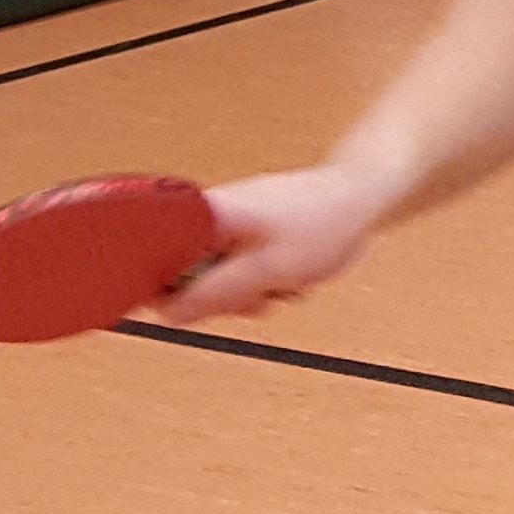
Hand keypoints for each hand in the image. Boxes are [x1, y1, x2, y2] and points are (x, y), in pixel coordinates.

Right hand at [158, 159, 397, 322]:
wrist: (361, 198)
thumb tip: (168, 315)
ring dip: (241, 294)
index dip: (156, 287)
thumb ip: (217, 293)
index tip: (177, 309)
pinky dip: (255, 284)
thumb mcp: (268, 270)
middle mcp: (209, 215)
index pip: (152, 253)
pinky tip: (281, 282)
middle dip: (215, 297)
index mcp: (206, 213)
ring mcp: (228, 224)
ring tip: (276, 288)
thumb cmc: (322, 223)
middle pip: (181, 272)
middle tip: (252, 299)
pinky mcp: (244, 233)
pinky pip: (234, 270)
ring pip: (211, 276)